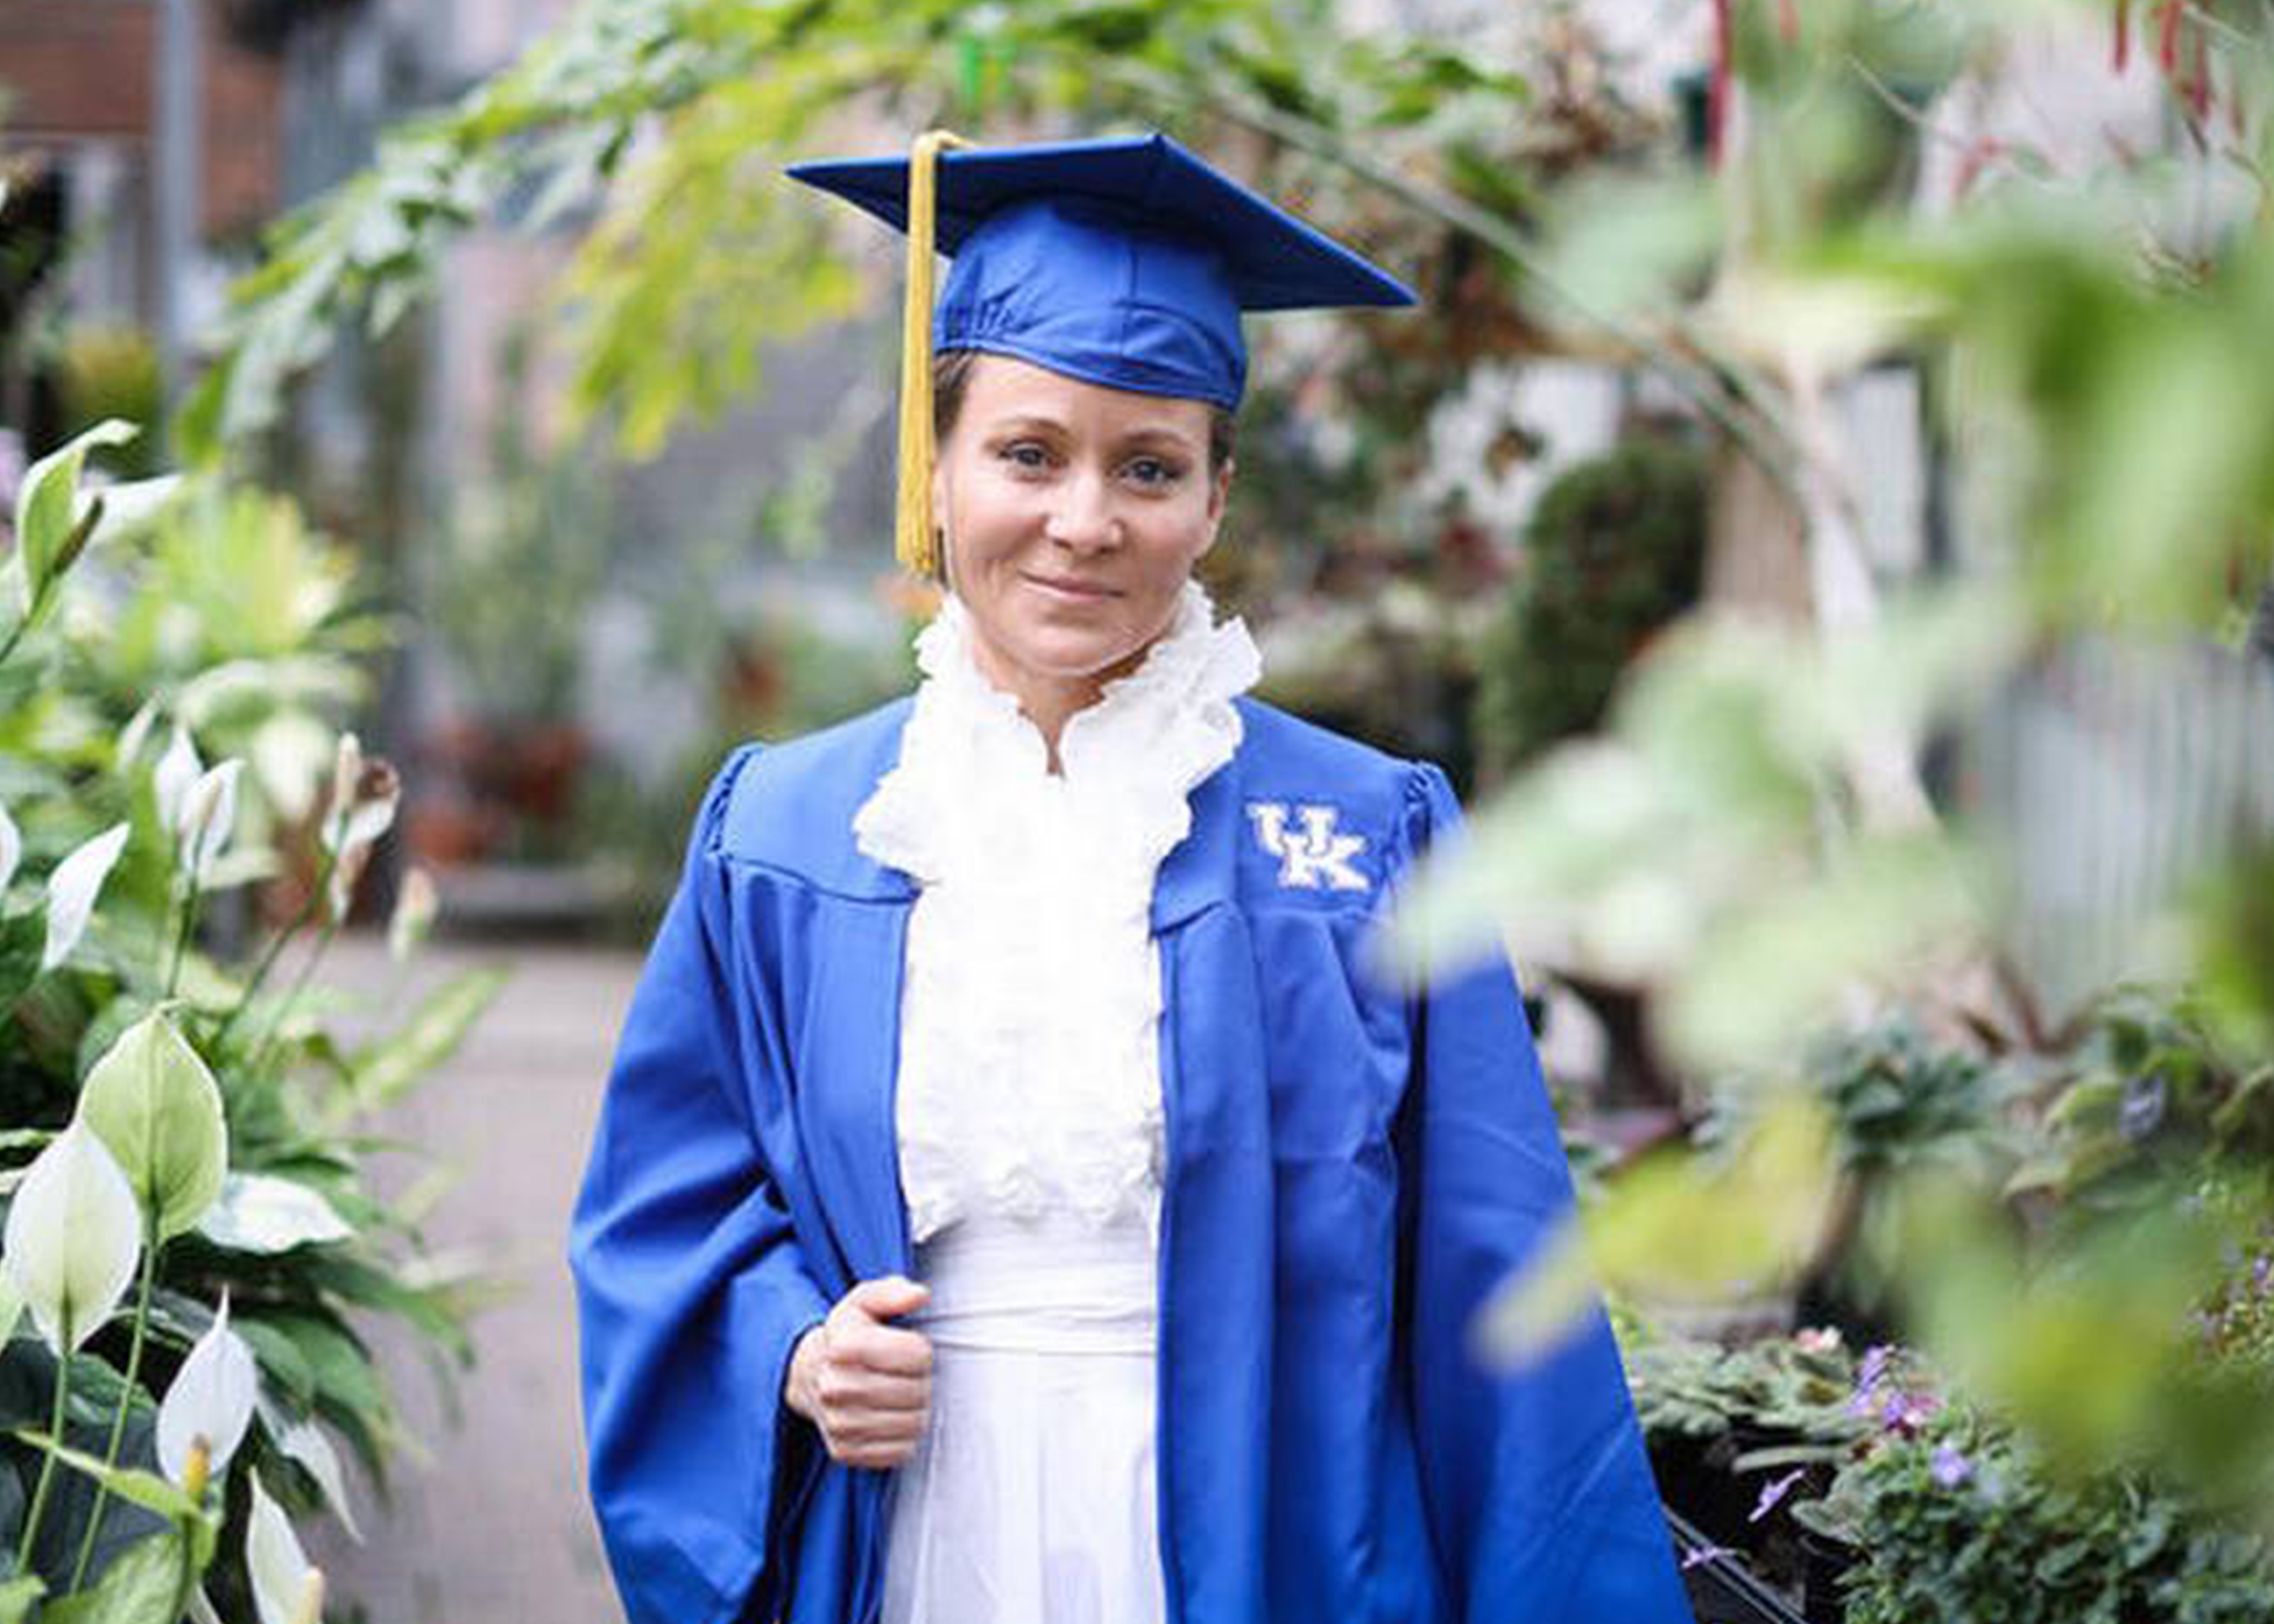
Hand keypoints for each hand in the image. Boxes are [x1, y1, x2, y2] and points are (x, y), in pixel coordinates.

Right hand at [785, 1275, 933, 1469]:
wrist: (810, 1374)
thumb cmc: (848, 1335)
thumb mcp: (864, 1301)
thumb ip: (892, 1292)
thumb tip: (918, 1295)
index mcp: (844, 1346)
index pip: (917, 1355)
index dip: (922, 1351)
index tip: (911, 1348)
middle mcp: (834, 1387)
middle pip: (916, 1392)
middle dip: (922, 1381)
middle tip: (910, 1375)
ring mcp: (837, 1423)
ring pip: (911, 1425)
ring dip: (917, 1411)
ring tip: (903, 1396)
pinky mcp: (844, 1451)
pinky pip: (899, 1452)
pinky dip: (906, 1437)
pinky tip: (894, 1419)